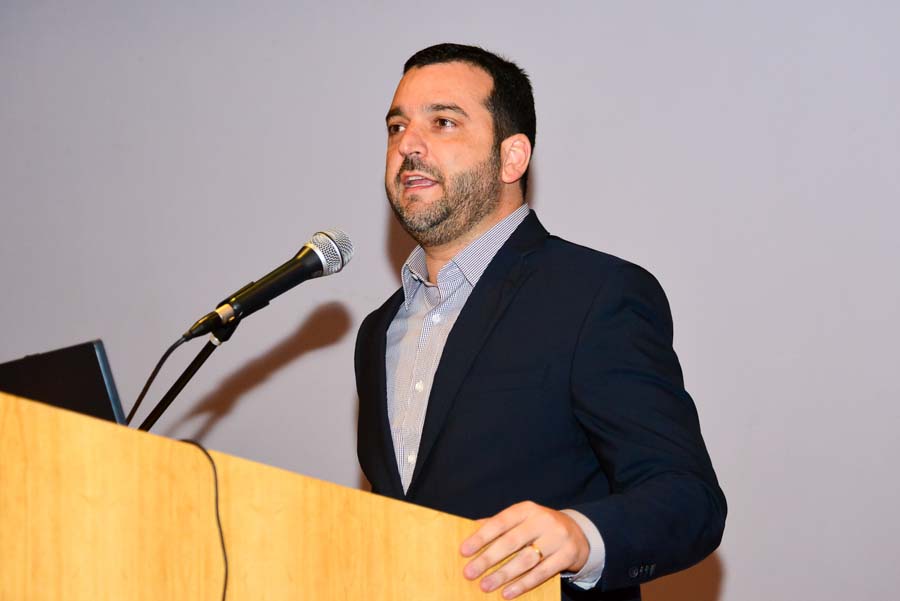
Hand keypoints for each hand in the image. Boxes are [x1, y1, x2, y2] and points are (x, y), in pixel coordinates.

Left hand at [460, 501, 589, 598]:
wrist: (577, 533)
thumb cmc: (539, 528)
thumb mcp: (521, 520)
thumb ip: (498, 526)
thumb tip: (469, 533)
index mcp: (526, 509)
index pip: (500, 522)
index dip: (481, 537)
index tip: (463, 551)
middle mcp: (542, 520)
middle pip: (511, 542)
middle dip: (488, 559)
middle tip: (470, 573)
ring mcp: (557, 537)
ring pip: (526, 559)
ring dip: (504, 575)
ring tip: (485, 586)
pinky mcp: (568, 555)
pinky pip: (542, 573)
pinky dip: (524, 584)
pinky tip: (508, 592)